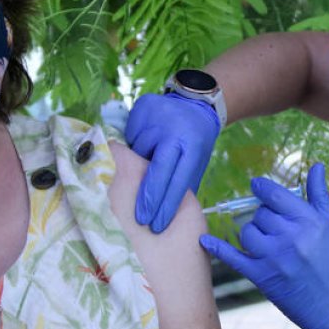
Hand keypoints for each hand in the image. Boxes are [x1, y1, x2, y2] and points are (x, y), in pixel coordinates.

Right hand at [125, 92, 220, 232]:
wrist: (193, 103)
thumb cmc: (194, 141)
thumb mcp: (197, 161)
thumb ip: (183, 183)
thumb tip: (167, 216)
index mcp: (193, 146)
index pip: (178, 180)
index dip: (167, 205)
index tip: (157, 225)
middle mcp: (175, 131)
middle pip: (158, 170)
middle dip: (149, 198)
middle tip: (141, 220)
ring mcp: (156, 117)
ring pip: (138, 152)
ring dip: (137, 166)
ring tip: (144, 167)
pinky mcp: (141, 108)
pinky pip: (130, 136)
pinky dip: (134, 145)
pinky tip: (143, 144)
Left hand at [200, 163, 328, 328]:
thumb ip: (320, 196)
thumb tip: (316, 166)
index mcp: (310, 222)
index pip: (275, 195)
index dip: (262, 188)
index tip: (256, 185)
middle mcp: (291, 237)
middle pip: (261, 214)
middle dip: (266, 218)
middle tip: (278, 229)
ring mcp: (275, 258)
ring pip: (247, 232)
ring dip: (252, 233)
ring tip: (267, 243)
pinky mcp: (263, 278)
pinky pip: (233, 257)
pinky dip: (217, 248)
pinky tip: (205, 241)